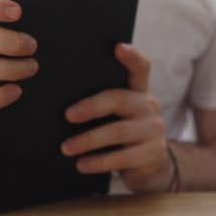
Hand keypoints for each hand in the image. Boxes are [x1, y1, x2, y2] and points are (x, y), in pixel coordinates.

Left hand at [61, 44, 171, 191]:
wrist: (150, 168)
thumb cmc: (122, 136)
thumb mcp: (117, 116)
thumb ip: (103, 104)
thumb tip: (61, 103)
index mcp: (139, 92)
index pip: (141, 68)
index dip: (131, 57)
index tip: (118, 47)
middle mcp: (150, 106)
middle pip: (119, 99)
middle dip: (90, 107)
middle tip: (67, 116)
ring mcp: (154, 130)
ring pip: (118, 131)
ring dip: (88, 140)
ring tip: (66, 148)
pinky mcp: (153, 154)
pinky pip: (122, 157)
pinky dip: (98, 162)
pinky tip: (82, 165)